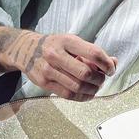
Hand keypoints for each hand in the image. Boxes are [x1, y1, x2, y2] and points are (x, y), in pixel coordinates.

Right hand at [0, 29, 117, 100]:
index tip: (110, 69)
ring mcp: (48, 70)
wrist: (25, 49)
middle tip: (102, 79)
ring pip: (77, 86)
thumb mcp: (72, 41)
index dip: (106, 64)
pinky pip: (67, 95)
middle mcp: (56, 54)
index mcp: (67, 41)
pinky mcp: (43, 83)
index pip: (94, 53)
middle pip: (86, 73)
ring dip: (92, 90)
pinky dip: (82, 97)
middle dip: (99, 79)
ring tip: (95, 87)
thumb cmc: (54, 45)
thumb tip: (113, 62)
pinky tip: (87, 94)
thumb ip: (92, 52)